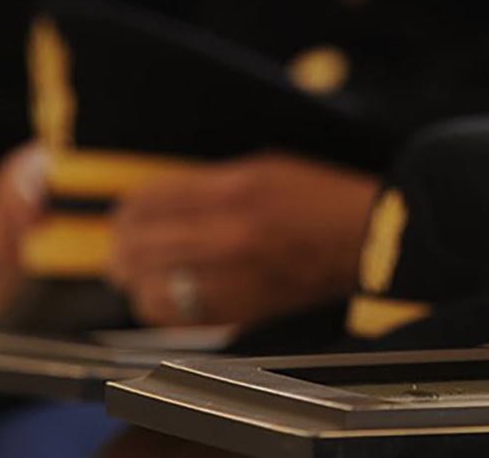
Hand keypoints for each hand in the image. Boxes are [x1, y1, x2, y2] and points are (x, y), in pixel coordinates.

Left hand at [110, 154, 379, 326]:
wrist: (368, 242)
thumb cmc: (320, 200)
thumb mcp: (264, 169)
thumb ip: (208, 183)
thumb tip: (160, 200)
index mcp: (230, 191)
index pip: (147, 203)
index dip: (127, 212)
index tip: (124, 217)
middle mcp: (225, 236)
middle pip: (139, 247)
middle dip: (122, 250)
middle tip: (120, 252)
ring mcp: (233, 278)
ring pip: (150, 289)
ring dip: (137, 283)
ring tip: (136, 279)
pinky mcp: (243, 311)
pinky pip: (180, 319)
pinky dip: (163, 310)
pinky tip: (165, 301)